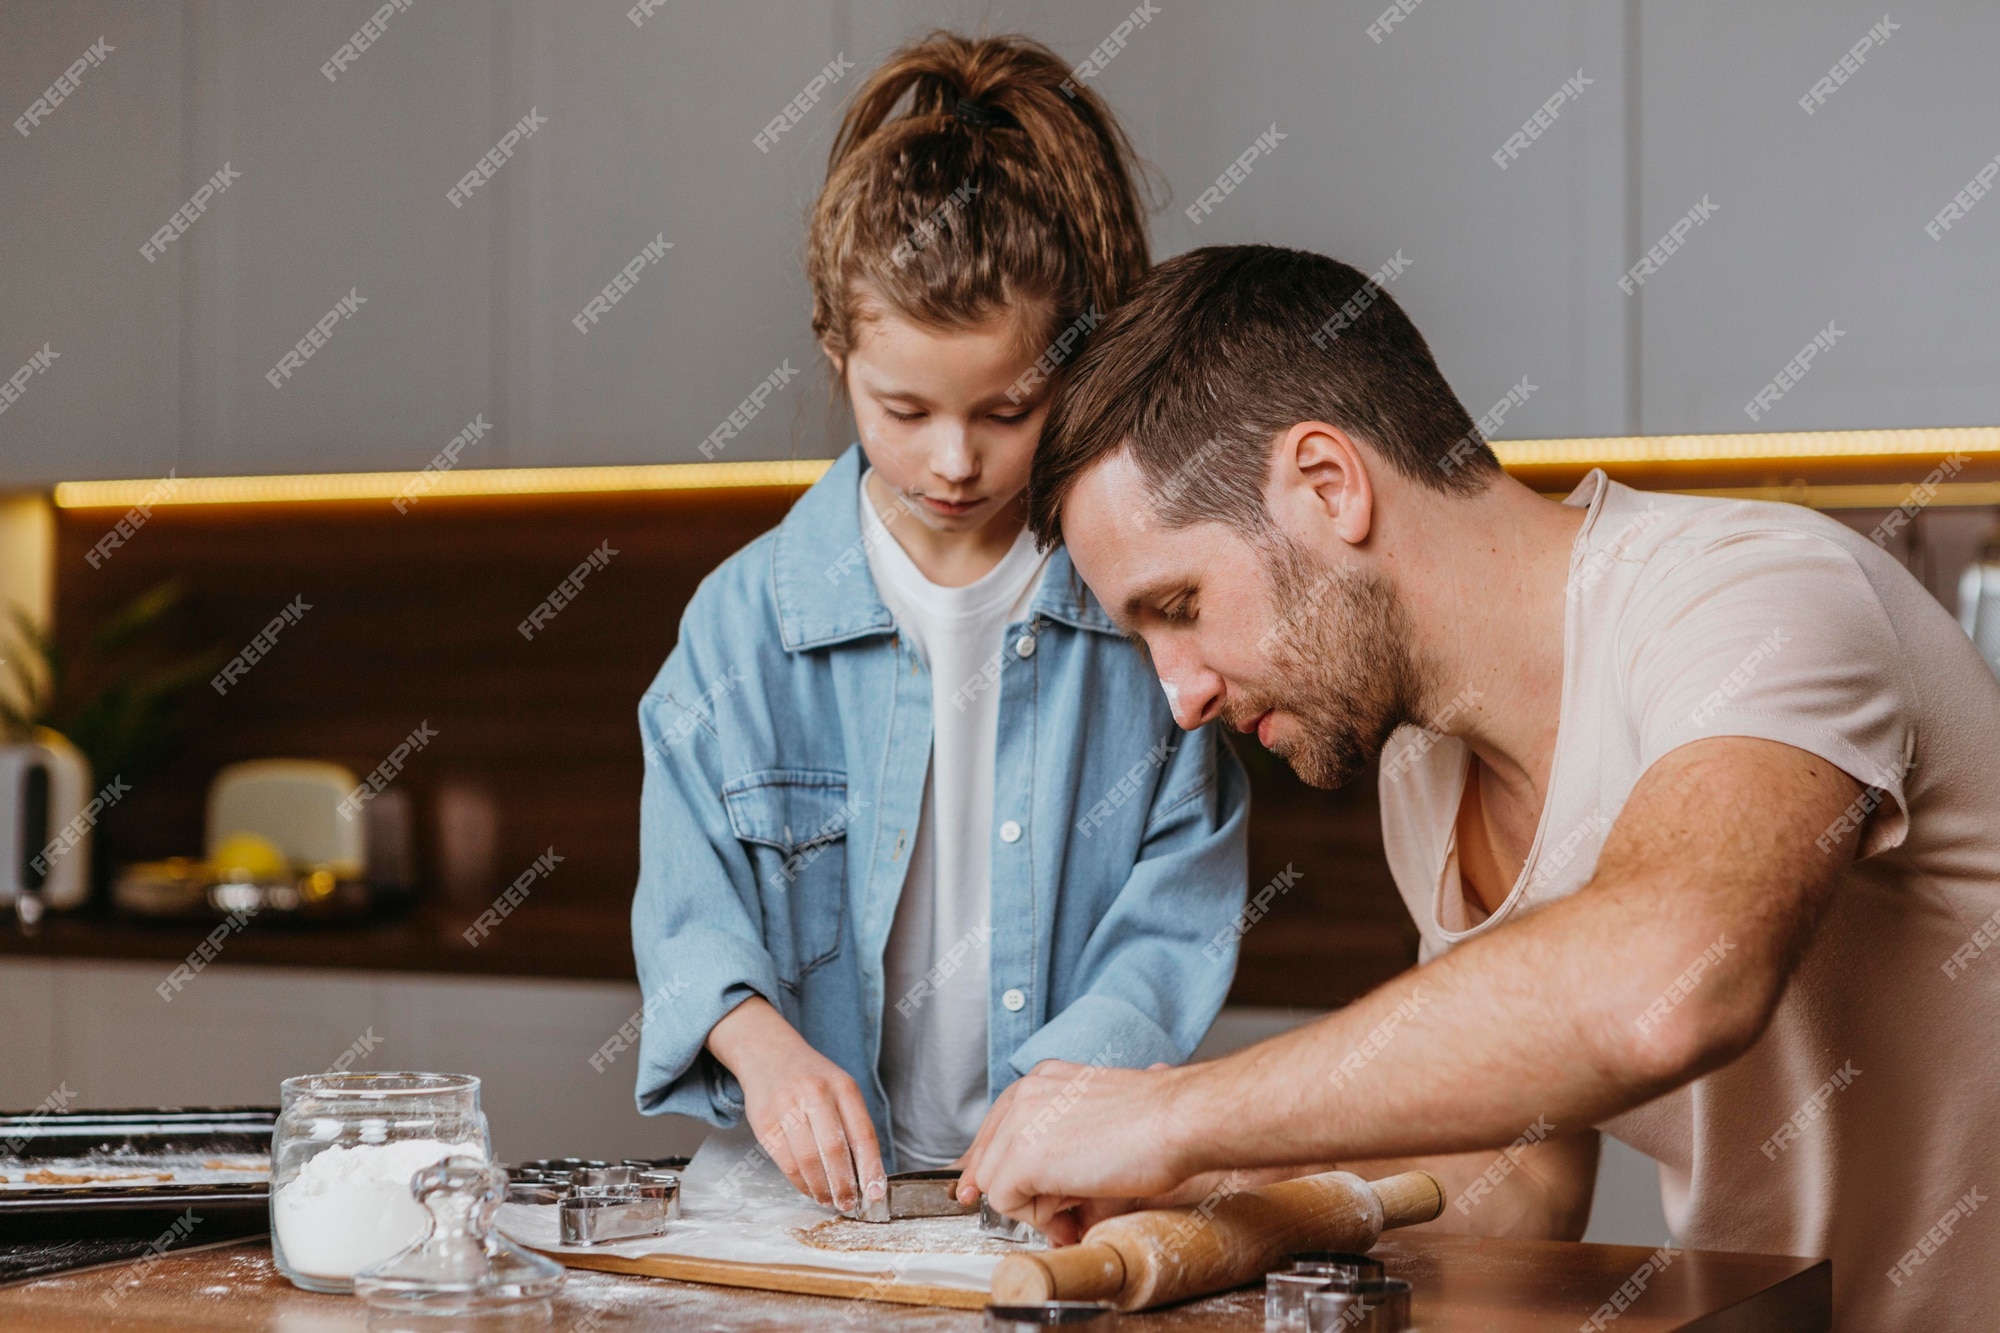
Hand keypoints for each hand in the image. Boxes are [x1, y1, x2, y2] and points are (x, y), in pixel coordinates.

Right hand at [706, 997, 885, 1212]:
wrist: (769, 1054)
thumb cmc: (813, 1079)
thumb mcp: (840, 1089)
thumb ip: (853, 1125)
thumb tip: (866, 1175)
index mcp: (842, 1087)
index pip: (862, 1135)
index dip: (871, 1169)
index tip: (875, 1193)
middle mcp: (815, 1094)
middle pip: (834, 1151)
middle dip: (844, 1185)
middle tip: (849, 1203)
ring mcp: (786, 1107)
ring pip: (807, 1161)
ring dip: (821, 1188)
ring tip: (829, 1199)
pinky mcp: (764, 1123)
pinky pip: (785, 1162)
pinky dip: (800, 1183)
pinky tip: (809, 1188)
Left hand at [961, 1058, 1201, 1234]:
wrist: (1178, 1120)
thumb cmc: (1157, 1123)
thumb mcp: (1095, 1119)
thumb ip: (1061, 1141)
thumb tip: (1043, 1187)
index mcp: (1043, 1079)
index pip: (995, 1128)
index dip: (994, 1167)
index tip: (986, 1192)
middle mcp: (1025, 1093)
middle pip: (989, 1160)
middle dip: (1021, 1193)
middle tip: (1063, 1211)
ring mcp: (1019, 1123)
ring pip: (995, 1184)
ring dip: (1034, 1205)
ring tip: (1079, 1201)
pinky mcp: (1022, 1156)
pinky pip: (1005, 1203)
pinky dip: (1038, 1217)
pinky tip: (1075, 1202)